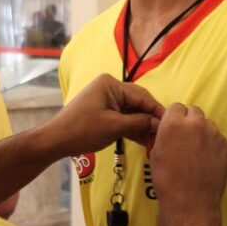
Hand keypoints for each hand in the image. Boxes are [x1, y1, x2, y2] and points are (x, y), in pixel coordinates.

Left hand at [44, 74, 163, 156]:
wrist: (56, 140)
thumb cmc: (82, 130)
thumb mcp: (114, 126)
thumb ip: (139, 123)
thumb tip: (160, 124)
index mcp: (111, 84)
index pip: (142, 96)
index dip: (157, 111)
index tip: (170, 125)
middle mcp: (110, 87)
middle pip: (139, 102)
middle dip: (151, 119)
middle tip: (165, 135)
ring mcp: (107, 99)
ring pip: (132, 111)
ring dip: (143, 125)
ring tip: (156, 140)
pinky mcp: (105, 111)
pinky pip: (124, 117)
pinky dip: (133, 127)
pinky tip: (144, 139)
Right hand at [150, 103, 226, 211]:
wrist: (190, 201)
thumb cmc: (167, 179)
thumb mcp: (156, 152)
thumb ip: (164, 133)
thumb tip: (169, 127)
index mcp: (173, 123)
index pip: (176, 107)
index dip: (174, 117)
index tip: (173, 128)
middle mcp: (194, 124)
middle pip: (193, 111)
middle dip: (189, 120)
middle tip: (185, 137)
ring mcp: (212, 134)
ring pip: (207, 124)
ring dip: (201, 131)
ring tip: (196, 150)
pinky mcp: (224, 145)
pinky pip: (217, 137)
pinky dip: (212, 143)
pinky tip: (205, 158)